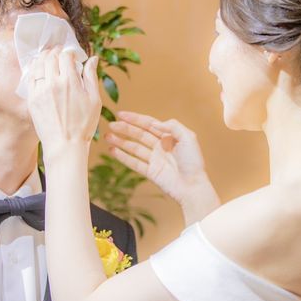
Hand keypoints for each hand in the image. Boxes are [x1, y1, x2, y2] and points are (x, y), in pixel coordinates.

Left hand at [27, 47, 100, 162]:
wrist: (64, 145)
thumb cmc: (83, 125)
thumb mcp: (94, 100)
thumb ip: (92, 77)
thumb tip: (93, 59)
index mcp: (70, 81)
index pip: (65, 56)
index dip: (69, 52)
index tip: (72, 55)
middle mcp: (53, 83)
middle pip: (50, 57)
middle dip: (55, 52)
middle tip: (59, 53)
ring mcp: (40, 91)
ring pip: (38, 65)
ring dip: (43, 57)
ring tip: (48, 57)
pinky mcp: (32, 99)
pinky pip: (30, 77)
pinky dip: (34, 69)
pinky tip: (38, 69)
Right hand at [105, 112, 219, 220]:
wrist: (193, 186)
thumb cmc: (193, 162)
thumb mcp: (188, 137)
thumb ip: (172, 126)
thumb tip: (154, 123)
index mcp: (169, 136)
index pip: (148, 124)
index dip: (135, 119)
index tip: (120, 114)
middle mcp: (160, 146)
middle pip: (139, 134)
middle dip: (125, 129)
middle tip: (111, 124)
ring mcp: (154, 159)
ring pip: (134, 147)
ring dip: (120, 141)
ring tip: (107, 136)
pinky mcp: (150, 172)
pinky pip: (133, 162)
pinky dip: (122, 156)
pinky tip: (112, 150)